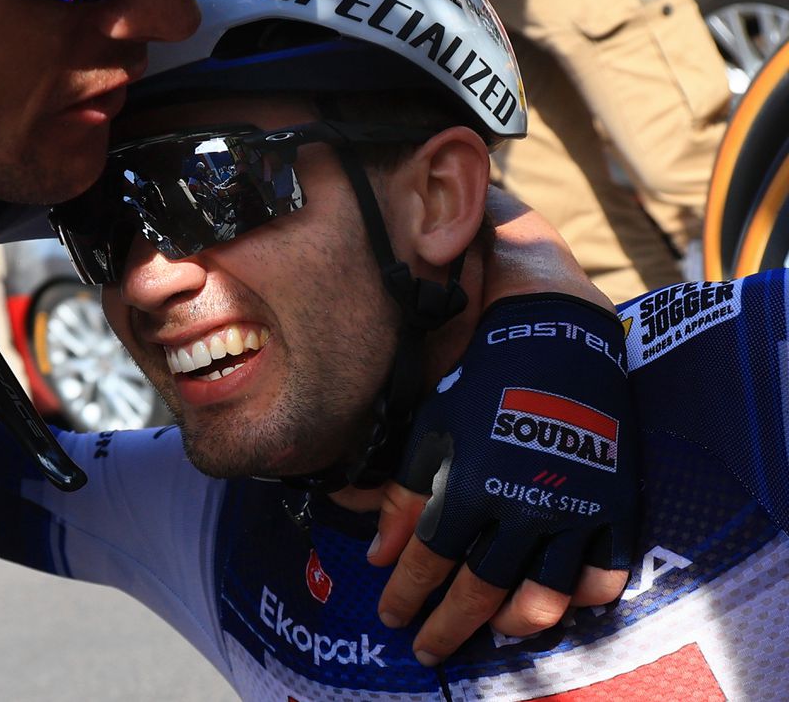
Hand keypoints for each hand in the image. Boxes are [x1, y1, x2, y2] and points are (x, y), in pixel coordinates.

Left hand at [375, 294, 637, 663]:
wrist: (555, 343)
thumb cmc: (481, 385)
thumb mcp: (432, 431)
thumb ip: (405, 496)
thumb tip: (378, 557)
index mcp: (470, 486)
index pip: (428, 561)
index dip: (406, 595)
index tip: (391, 618)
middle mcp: (522, 507)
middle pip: (481, 591)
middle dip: (447, 627)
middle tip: (428, 650)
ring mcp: (574, 509)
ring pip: (545, 596)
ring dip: (513, 625)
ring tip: (494, 632)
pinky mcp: (615, 505)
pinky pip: (605, 573)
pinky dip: (582, 598)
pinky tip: (561, 604)